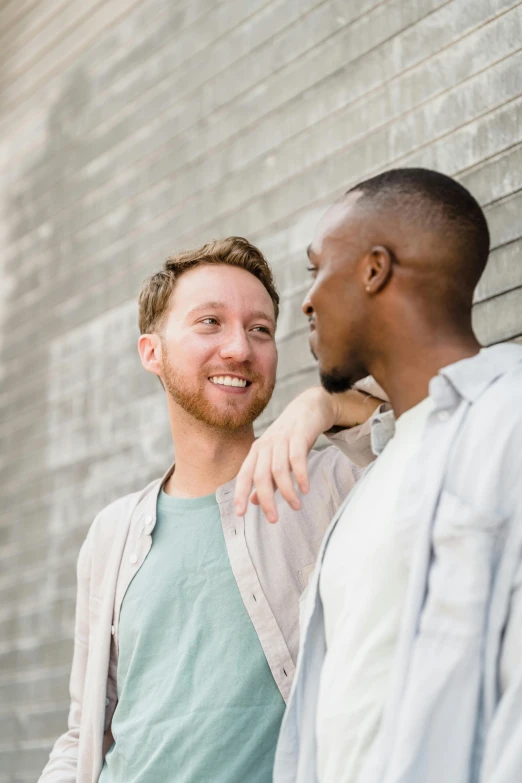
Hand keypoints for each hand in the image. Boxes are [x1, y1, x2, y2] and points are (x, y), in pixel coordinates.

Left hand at [234, 386, 380, 522]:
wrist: (310, 406)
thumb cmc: (291, 436)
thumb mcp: (275, 457)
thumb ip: (265, 479)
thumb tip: (254, 502)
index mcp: (256, 452)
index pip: (244, 476)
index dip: (240, 494)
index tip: (241, 514)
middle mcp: (265, 445)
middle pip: (260, 477)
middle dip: (266, 500)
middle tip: (274, 519)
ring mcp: (281, 439)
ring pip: (278, 470)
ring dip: (287, 492)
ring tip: (296, 506)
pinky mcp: (299, 436)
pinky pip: (297, 459)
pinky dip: (300, 476)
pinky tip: (305, 489)